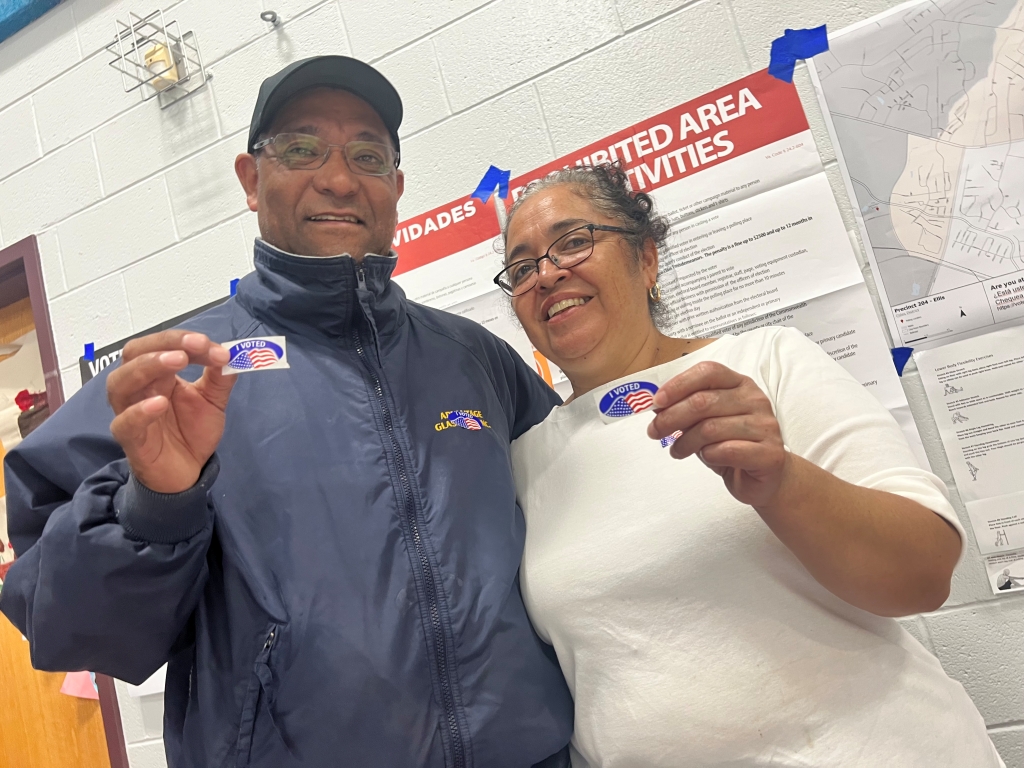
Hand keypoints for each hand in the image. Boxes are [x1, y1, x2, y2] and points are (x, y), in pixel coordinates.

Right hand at [107, 331, 234, 493]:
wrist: (188, 472)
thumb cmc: (192, 432)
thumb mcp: (213, 400)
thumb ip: (220, 377)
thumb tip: (231, 353)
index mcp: (158, 374)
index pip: (162, 345)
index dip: (186, 340)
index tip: (216, 348)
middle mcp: (139, 387)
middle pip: (134, 354)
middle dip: (164, 344)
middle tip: (194, 345)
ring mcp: (130, 412)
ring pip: (120, 382)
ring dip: (147, 366)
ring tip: (177, 360)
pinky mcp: (130, 439)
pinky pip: (124, 423)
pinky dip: (139, 411)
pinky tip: (159, 403)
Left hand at [646, 361, 787, 508]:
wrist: (763, 478)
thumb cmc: (731, 446)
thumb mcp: (705, 422)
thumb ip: (686, 410)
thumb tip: (657, 406)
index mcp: (740, 384)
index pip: (708, 372)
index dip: (678, 385)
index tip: (656, 402)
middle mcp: (755, 399)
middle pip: (703, 401)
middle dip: (671, 417)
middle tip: (654, 431)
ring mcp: (765, 425)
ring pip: (710, 428)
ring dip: (686, 442)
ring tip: (677, 451)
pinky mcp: (770, 453)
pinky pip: (727, 451)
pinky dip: (708, 455)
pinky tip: (706, 458)